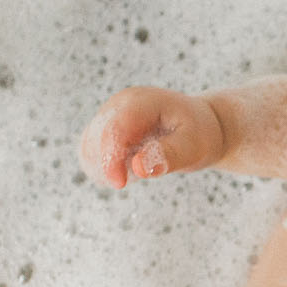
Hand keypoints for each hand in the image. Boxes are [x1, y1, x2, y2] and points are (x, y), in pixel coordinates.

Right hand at [79, 86, 225, 187]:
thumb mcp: (194, 146)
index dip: (111, 158)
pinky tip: (126, 170)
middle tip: (138, 177)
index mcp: (141, 102)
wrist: (198, 125)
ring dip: (105, 168)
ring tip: (138, 170)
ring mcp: (109, 115)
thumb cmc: (198, 134)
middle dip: (109, 166)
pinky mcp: (104, 129)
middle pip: (95, 139)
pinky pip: (90, 154)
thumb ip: (169, 155)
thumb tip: (140, 167)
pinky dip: (103, 168)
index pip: (115, 128)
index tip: (119, 184)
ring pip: (88, 148)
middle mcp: (119, 105)